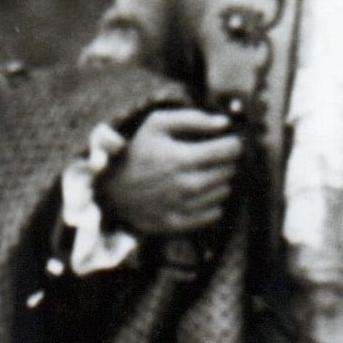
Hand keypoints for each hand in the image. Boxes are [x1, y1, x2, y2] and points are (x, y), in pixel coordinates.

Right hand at [97, 107, 240, 235]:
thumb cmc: (137, 151)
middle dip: (228, 162)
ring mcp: (181, 206)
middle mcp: (184, 185)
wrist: (109, 187)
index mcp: (181, 158)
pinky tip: (199, 193)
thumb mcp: (157, 124)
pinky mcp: (177, 223)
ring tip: (204, 174)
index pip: (229, 150)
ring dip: (221, 182)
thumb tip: (225, 123)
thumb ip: (193, 119)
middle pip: (228, 172)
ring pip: (223, 192)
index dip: (234, 144)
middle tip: (215, 158)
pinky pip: (213, 214)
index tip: (229, 142)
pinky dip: (213, 203)